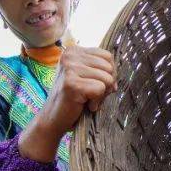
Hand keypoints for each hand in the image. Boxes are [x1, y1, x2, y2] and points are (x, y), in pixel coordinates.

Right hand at [20, 47, 115, 161]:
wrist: (53, 120)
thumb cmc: (73, 98)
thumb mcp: (85, 76)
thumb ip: (99, 67)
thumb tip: (117, 70)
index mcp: (73, 50)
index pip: (107, 56)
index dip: (108, 74)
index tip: (95, 85)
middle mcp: (69, 56)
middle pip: (109, 67)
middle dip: (106, 85)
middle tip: (91, 95)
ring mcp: (69, 69)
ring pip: (107, 78)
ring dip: (101, 94)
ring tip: (86, 100)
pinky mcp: (72, 84)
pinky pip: (101, 89)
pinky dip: (96, 102)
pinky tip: (83, 105)